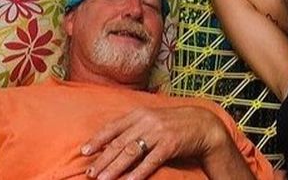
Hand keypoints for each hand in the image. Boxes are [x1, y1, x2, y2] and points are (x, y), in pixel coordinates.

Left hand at [81, 106, 228, 179]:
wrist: (202, 124)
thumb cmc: (174, 124)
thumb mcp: (152, 119)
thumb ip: (133, 127)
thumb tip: (111, 140)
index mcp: (139, 113)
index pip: (113, 127)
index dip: (97, 140)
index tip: (84, 152)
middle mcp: (146, 121)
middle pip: (119, 143)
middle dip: (103, 159)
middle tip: (90, 173)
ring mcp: (158, 133)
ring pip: (131, 153)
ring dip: (115, 168)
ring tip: (103, 179)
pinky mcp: (170, 145)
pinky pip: (150, 161)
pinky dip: (138, 173)